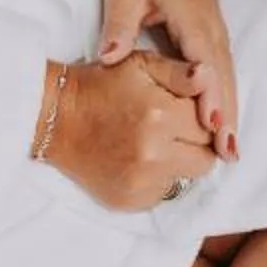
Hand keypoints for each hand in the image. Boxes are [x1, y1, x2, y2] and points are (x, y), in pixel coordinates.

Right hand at [47, 52, 220, 212]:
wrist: (57, 117)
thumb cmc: (101, 85)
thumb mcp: (141, 65)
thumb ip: (180, 72)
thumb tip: (209, 77)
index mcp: (161, 115)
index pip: (209, 124)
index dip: (199, 114)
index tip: (182, 109)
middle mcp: (154, 154)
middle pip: (205, 159)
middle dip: (195, 143)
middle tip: (173, 128)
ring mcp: (141, 183)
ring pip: (186, 178)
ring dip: (178, 162)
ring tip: (155, 142)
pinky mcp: (129, 201)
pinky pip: (162, 194)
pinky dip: (158, 178)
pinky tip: (140, 159)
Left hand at [98, 0, 238, 159]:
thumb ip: (119, 23)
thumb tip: (109, 56)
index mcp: (191, 18)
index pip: (203, 61)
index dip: (208, 93)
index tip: (210, 122)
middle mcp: (211, 32)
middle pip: (223, 78)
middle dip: (226, 115)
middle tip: (226, 153)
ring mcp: (217, 39)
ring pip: (228, 81)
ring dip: (231, 115)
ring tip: (230, 153)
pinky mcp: (214, 46)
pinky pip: (224, 78)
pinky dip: (227, 104)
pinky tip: (226, 132)